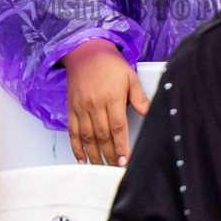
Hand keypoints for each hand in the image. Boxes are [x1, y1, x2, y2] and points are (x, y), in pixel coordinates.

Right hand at [62, 39, 149, 165]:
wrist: (85, 51)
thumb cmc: (109, 64)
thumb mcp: (130, 77)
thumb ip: (139, 97)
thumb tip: (148, 113)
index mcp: (112, 97)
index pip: (117, 127)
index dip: (121, 146)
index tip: (124, 160)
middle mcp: (95, 104)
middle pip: (102, 136)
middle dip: (109, 155)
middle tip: (115, 168)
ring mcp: (81, 107)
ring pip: (87, 137)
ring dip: (94, 155)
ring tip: (100, 168)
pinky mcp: (72, 108)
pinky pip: (72, 131)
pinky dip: (76, 147)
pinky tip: (82, 158)